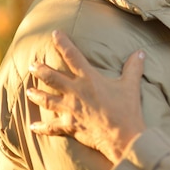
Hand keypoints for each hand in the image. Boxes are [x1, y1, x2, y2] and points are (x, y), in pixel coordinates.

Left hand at [26, 30, 146, 162]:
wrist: (122, 135)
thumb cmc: (126, 108)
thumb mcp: (131, 84)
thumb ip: (134, 67)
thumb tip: (140, 52)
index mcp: (89, 79)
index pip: (73, 56)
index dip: (63, 43)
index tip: (54, 34)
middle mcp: (75, 92)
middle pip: (52, 78)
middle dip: (41, 70)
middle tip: (32, 65)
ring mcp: (70, 110)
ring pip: (47, 100)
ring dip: (37, 95)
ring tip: (28, 91)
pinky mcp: (70, 126)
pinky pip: (52, 126)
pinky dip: (41, 127)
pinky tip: (32, 127)